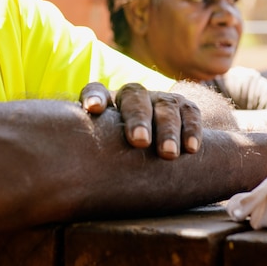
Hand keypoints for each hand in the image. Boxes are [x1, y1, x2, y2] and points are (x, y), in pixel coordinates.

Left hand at [79, 82, 202, 159]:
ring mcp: (160, 100)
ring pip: (165, 107)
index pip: (96, 90)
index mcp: (108, 101)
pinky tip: (191, 149)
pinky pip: (190, 113)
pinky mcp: (184, 108)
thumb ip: (92, 152)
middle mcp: (134, 96)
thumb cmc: (119, 152)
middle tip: (139, 141)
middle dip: (138, 118)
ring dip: (168, 130)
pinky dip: (192, 130)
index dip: (94, 96)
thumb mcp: (104, 149)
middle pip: (134, 98)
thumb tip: (75, 175)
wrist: (157, 144)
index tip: (92, 108)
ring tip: (167, 154)